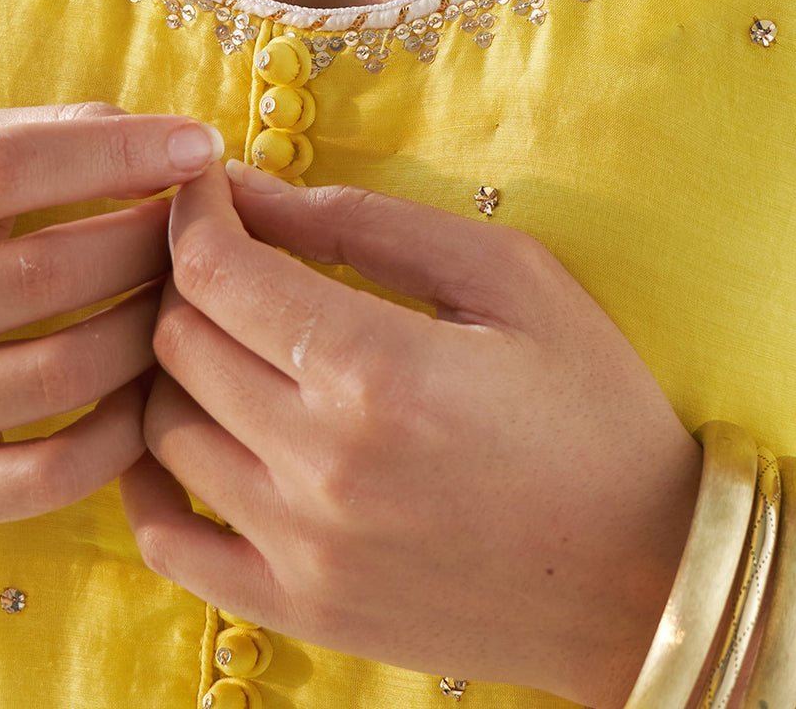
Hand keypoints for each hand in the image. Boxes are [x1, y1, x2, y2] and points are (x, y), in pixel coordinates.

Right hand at [0, 101, 224, 530]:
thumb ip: (34, 135)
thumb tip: (158, 135)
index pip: (1, 168)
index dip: (112, 153)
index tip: (198, 144)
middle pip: (46, 273)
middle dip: (150, 242)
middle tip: (206, 229)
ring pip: (63, 373)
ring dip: (151, 329)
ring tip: (188, 299)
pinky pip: (52, 473)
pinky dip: (124, 429)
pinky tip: (151, 383)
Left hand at [121, 163, 699, 707]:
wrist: (646, 577)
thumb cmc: (592, 406)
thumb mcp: (507, 276)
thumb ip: (367, 223)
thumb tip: (254, 190)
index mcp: (375, 370)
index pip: (214, 272)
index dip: (195, 211)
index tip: (211, 184)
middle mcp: (320, 465)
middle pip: (176, 341)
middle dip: (186, 274)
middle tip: (227, 246)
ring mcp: (301, 550)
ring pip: (160, 428)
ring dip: (172, 365)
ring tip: (226, 330)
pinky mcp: (300, 610)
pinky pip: (168, 542)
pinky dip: (149, 480)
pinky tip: (189, 431)